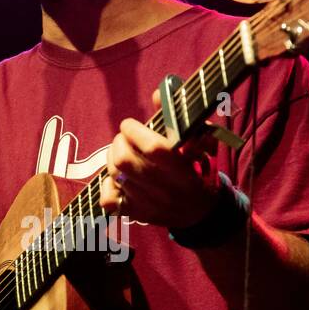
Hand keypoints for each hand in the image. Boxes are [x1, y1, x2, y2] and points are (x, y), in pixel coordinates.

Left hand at [98, 88, 221, 229]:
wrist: (201, 213)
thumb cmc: (199, 171)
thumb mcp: (200, 144)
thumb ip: (179, 119)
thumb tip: (157, 94)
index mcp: (184, 172)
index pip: (153, 148)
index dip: (135, 131)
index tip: (131, 124)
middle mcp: (165, 191)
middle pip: (125, 161)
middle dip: (119, 142)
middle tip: (125, 138)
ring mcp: (148, 205)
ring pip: (115, 175)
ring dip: (112, 158)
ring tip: (122, 152)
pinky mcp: (136, 215)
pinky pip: (108, 200)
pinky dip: (107, 185)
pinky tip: (118, 178)